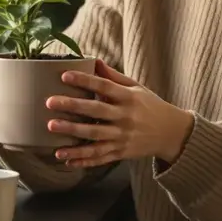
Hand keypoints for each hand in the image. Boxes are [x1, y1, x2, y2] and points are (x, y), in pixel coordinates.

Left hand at [46, 59, 194, 168]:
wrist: (172, 133)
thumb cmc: (150, 106)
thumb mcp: (137, 88)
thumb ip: (114, 77)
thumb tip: (94, 61)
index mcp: (128, 98)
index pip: (104, 87)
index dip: (85, 80)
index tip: (65, 76)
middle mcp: (125, 118)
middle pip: (96, 112)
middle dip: (72, 107)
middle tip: (50, 102)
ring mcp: (123, 137)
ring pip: (94, 137)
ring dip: (72, 134)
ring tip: (52, 129)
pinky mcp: (121, 153)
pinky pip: (99, 157)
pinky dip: (83, 159)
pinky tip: (65, 159)